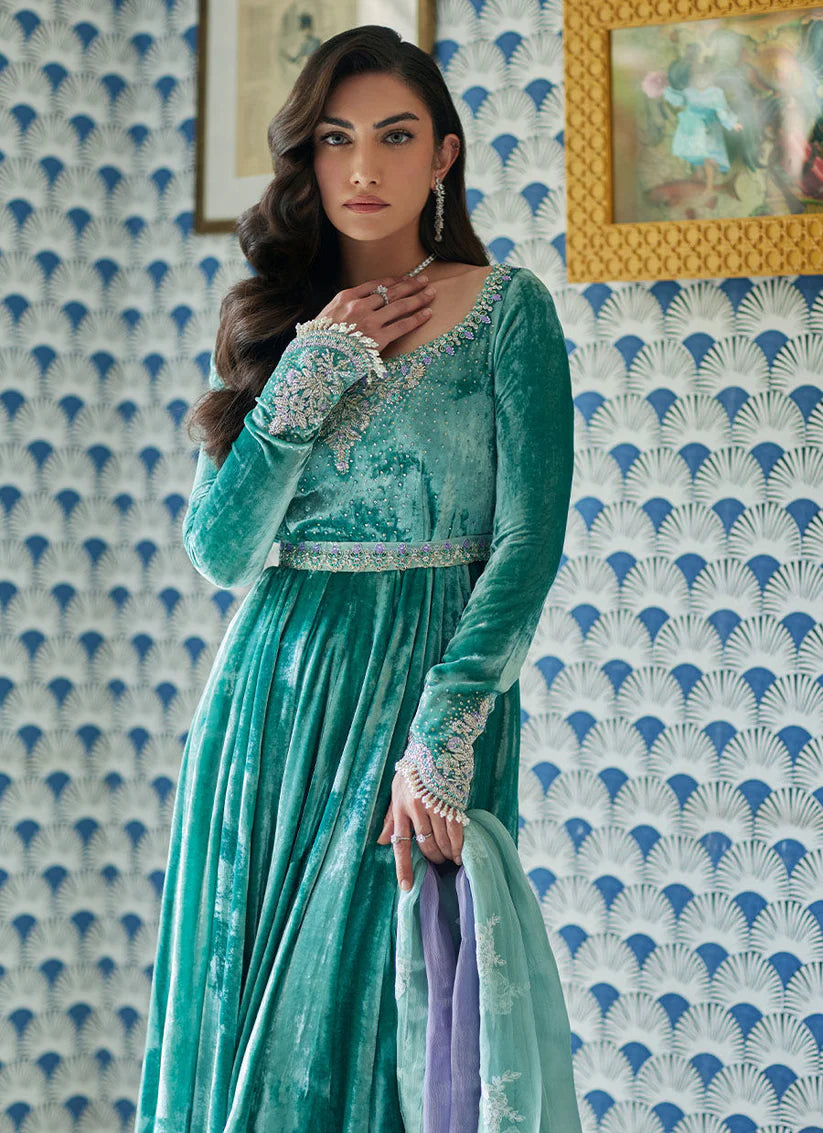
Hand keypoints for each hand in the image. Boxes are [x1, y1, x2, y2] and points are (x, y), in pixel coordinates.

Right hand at [315, 274, 435, 354]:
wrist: (315, 359)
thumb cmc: (320, 340)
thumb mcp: (327, 315)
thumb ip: (345, 307)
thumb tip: (360, 304)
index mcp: (346, 297)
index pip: (376, 284)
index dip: (394, 281)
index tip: (405, 279)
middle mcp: (359, 306)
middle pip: (391, 291)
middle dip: (411, 285)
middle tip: (424, 280)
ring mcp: (370, 322)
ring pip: (400, 306)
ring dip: (418, 298)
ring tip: (431, 293)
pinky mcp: (378, 339)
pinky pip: (402, 325)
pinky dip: (417, 318)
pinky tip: (427, 313)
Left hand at [377, 771, 463, 890]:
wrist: (434, 743)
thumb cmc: (413, 769)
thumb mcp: (396, 790)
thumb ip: (390, 817)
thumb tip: (379, 841)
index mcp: (399, 807)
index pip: (399, 843)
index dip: (403, 867)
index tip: (407, 887)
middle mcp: (415, 809)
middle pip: (424, 845)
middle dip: (432, 858)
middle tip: (438, 863)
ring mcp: (434, 805)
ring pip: (441, 841)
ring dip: (446, 854)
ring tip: (450, 859)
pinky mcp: (451, 802)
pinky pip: (455, 831)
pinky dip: (458, 845)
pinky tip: (459, 853)